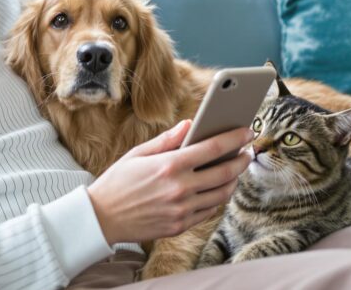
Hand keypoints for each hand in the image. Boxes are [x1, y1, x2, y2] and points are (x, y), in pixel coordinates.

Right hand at [87, 120, 253, 244]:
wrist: (102, 218)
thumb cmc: (118, 182)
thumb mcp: (137, 154)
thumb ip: (166, 140)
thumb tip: (190, 124)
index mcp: (169, 165)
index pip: (213, 148)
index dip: (234, 139)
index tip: (246, 132)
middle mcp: (180, 188)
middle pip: (225, 172)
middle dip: (242, 160)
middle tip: (248, 152)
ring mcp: (182, 209)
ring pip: (222, 194)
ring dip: (234, 180)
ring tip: (235, 170)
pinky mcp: (180, 225)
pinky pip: (210, 211)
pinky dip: (218, 198)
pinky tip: (218, 189)